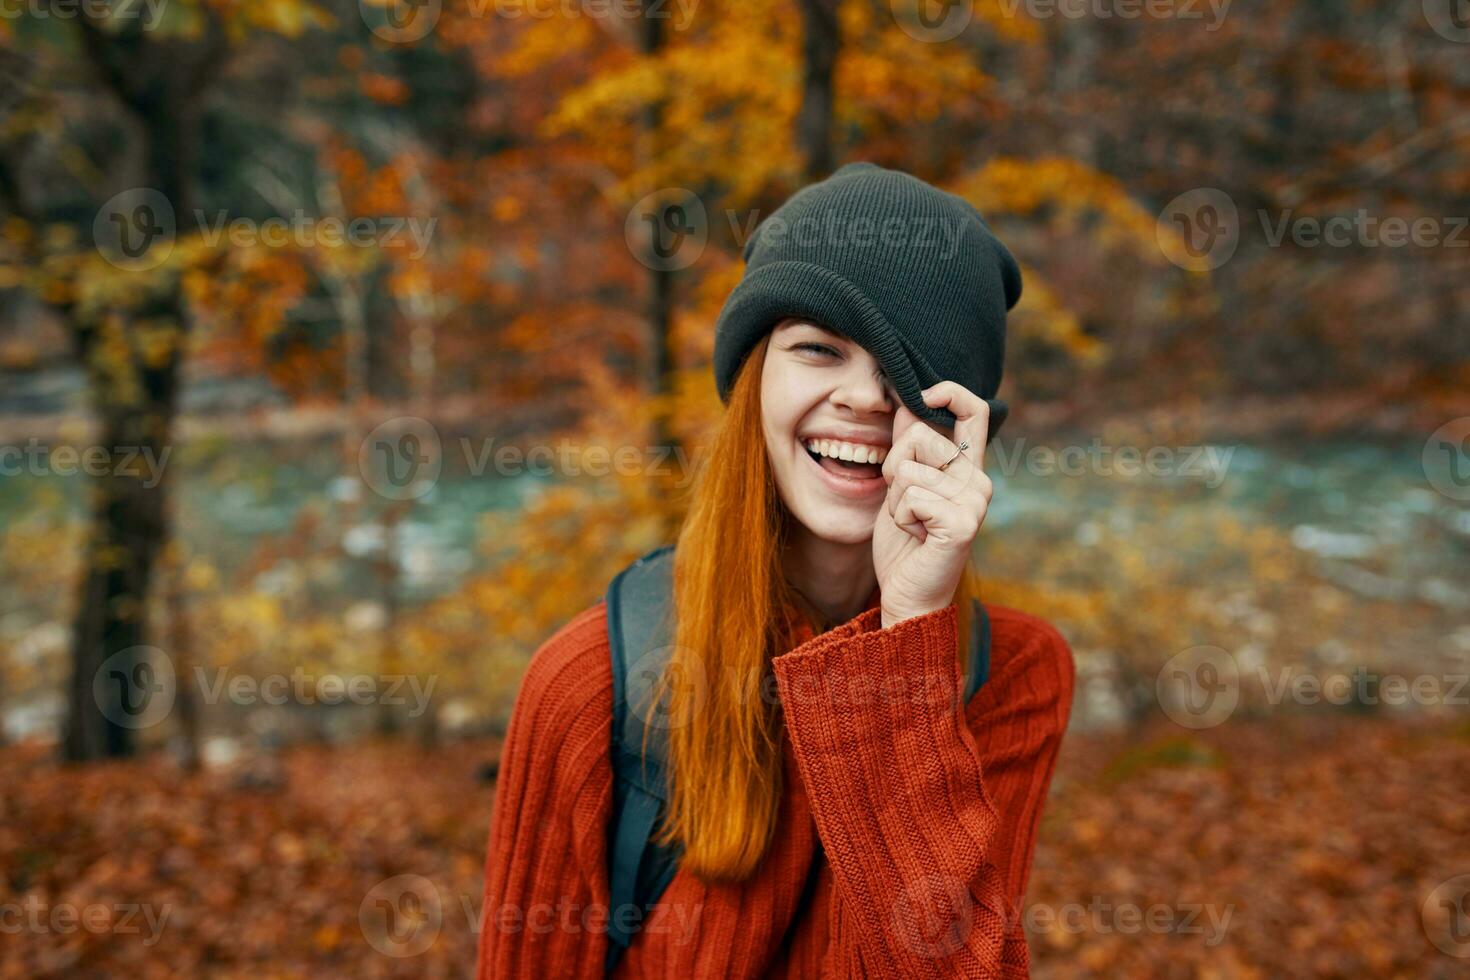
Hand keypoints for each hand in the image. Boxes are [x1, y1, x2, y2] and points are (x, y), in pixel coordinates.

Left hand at [872, 382, 994, 628]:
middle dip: (895, 467)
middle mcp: (979, 480)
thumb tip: (906, 401)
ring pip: (909, 469)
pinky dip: (901, 517)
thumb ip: (908, 446)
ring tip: (912, 524)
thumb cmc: (906, 543)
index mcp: (968, 468)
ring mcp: (975, 501)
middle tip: (906, 505)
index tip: (925, 393)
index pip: (975, 412)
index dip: (950, 392)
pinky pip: (912, 496)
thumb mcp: (901, 486)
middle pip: (920, 436)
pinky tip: (916, 536)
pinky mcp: (963, 522)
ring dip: (895, 498)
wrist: (908, 595)